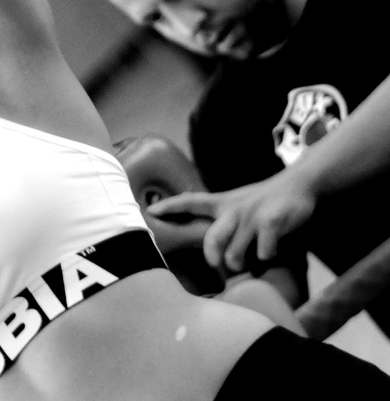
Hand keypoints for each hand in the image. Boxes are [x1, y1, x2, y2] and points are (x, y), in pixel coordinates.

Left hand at [150, 170, 317, 272]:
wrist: (299, 185)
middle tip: (215, 265)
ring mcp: (252, 216)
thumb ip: (222, 221)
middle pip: (212, 237)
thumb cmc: (262, 201)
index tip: (150, 211)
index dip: (170, 207)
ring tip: (249, 262)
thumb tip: (208, 247)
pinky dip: (267, 256)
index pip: (190, 201)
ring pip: (235, 252)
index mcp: (222, 203)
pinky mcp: (271, 222)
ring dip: (241, 263)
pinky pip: (263, 251)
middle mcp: (233, 209)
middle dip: (211, 256)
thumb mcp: (237, 204)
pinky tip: (273, 251)